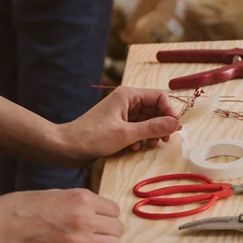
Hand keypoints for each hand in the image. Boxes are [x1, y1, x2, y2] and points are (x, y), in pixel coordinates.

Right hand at [0, 189, 123, 242]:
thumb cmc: (21, 207)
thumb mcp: (56, 195)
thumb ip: (80, 203)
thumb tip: (98, 212)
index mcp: (82, 199)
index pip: (114, 210)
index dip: (108, 215)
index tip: (100, 219)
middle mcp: (84, 220)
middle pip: (117, 229)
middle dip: (110, 231)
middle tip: (97, 232)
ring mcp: (77, 242)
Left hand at [60, 86, 179, 166]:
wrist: (66, 147)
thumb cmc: (92, 137)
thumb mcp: (126, 134)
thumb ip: (153, 128)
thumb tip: (175, 124)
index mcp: (128, 95)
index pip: (160, 97)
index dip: (169, 111)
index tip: (174, 128)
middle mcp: (127, 100)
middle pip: (155, 109)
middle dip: (161, 125)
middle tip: (164, 141)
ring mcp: (123, 112)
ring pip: (148, 120)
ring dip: (152, 133)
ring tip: (150, 145)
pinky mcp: (119, 124)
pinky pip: (138, 128)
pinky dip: (141, 137)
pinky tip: (135, 148)